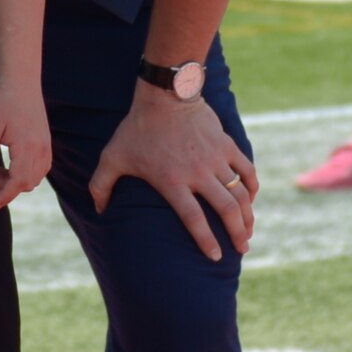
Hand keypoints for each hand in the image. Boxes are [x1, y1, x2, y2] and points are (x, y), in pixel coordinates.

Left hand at [0, 78, 51, 210]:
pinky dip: (27, 173)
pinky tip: (12, 164)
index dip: (5, 195)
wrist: (22, 82)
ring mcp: (46, 146)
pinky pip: (41, 168)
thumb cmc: (3, 101)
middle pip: (27, 183)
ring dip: (17, 181)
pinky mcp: (46, 142)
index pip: (18, 182)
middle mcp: (41, 150)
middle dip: (7, 187)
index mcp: (27, 147)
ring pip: (36, 177)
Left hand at [88, 86, 257, 260]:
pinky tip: (251, 199)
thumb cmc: (136, 128)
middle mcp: (198, 173)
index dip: (207, 240)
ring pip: (240, 193)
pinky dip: (252, 186)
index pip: (194, 219)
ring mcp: (215, 158)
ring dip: (248, 215)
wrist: (164, 94)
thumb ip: (101, 186)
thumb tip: (98, 211)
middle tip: (242, 249)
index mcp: (172, 181)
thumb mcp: (112, 157)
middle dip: (237, 234)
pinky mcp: (226, 144)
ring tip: (248, 231)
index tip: (215, 257)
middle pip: (226, 210)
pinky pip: (246, 170)